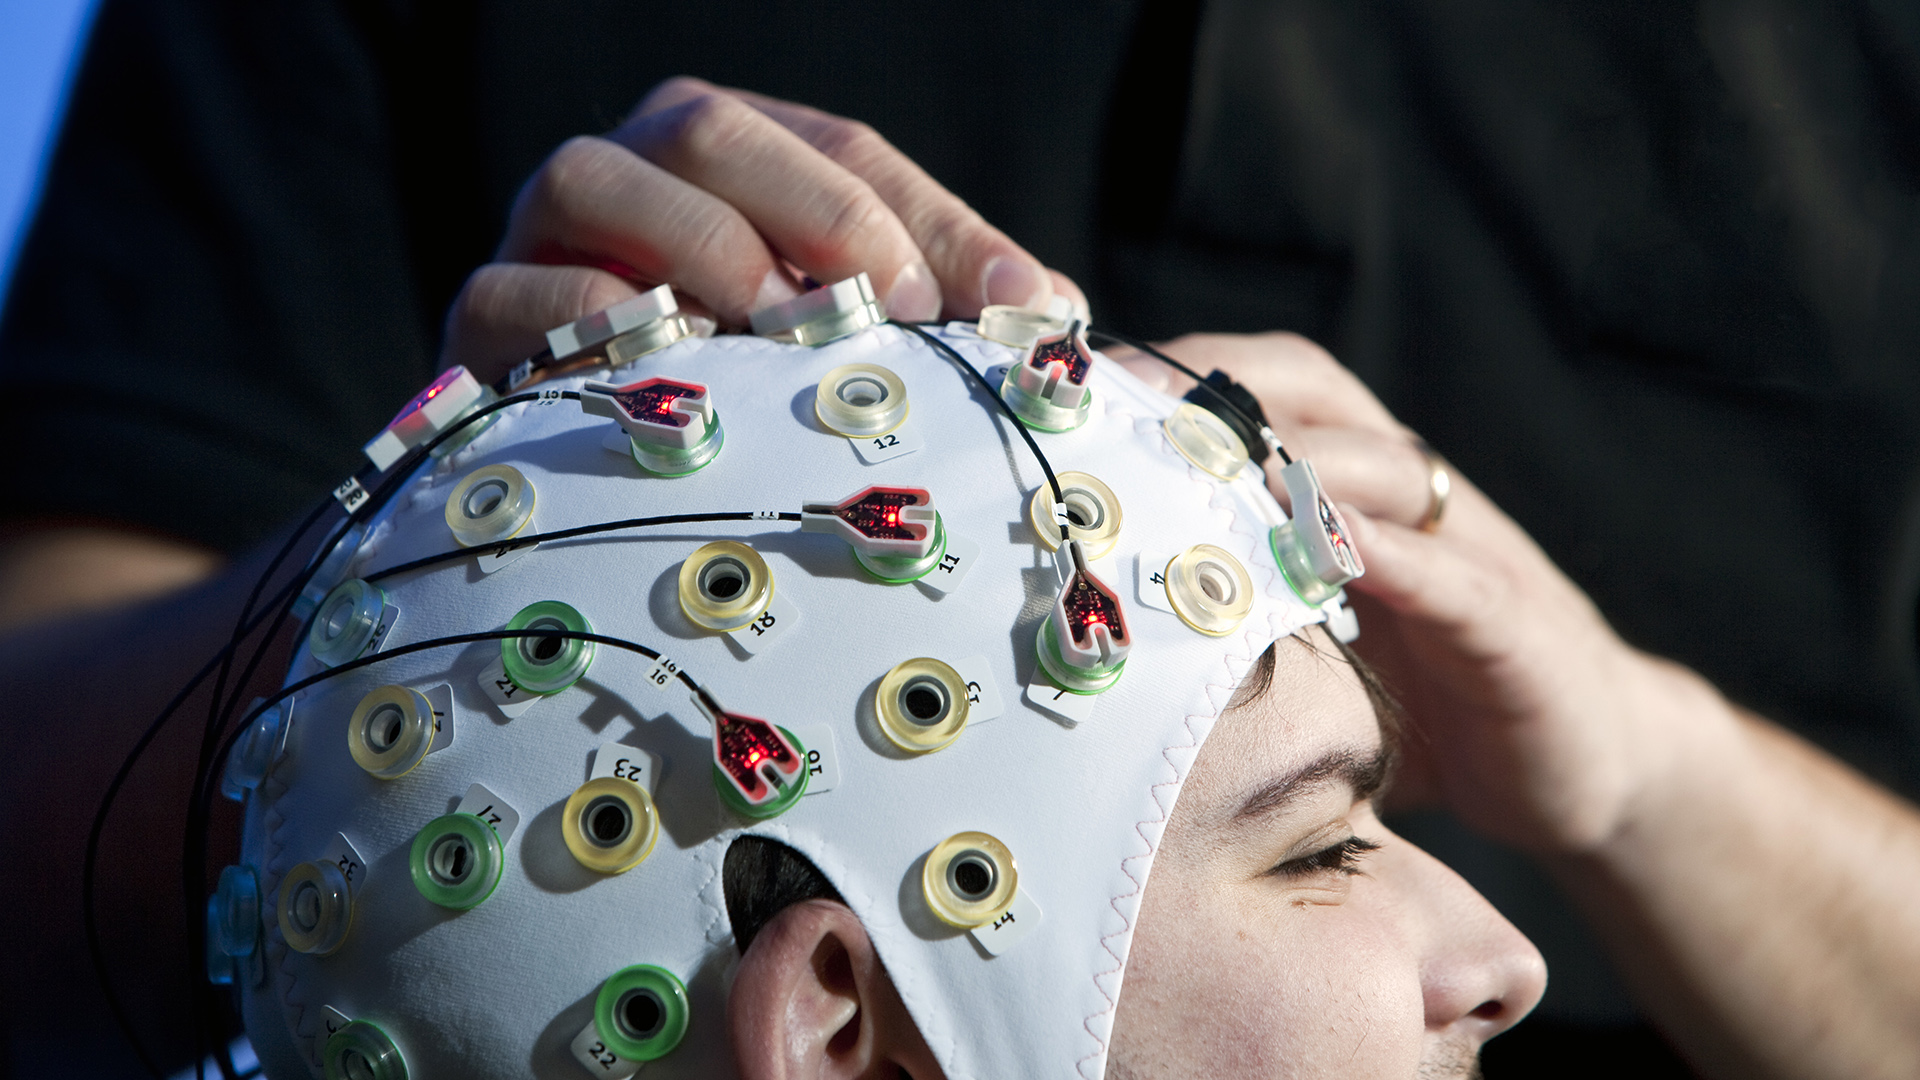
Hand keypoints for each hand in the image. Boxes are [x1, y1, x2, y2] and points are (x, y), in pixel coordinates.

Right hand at [442, 77, 1085, 380]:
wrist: (577, 523)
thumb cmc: (747, 444)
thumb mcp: (856, 380)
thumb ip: (942, 336)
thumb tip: (1062, 330)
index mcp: (742, 179)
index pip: (847, 159)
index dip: (935, 225)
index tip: (1019, 316)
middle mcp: (636, 186)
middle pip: (706, 125)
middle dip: (811, 210)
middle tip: (889, 312)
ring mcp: (540, 246)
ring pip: (586, 178)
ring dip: (696, 246)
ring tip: (778, 334)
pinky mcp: (472, 333)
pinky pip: (502, 296)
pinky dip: (584, 323)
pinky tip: (667, 380)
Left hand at [1119, 333, 1684, 854]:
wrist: (1586, 761)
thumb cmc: (1421, 695)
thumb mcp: (1312, 640)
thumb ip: (1229, 608)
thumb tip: (1087, 608)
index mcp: (1350, 486)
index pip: (1258, 391)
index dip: (1171, 377)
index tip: (1075, 388)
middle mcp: (1408, 496)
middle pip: (1309, 396)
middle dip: (1209, 390)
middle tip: (1113, 403)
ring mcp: (1471, 552)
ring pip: (1380, 470)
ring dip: (1291, 459)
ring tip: (1198, 460)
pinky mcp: (1517, 630)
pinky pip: (1454, 580)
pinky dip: (1395, 558)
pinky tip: (1331, 544)